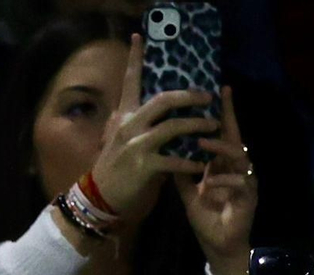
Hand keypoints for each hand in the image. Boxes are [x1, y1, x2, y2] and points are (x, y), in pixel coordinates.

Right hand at [86, 35, 215, 217]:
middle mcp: (129, 125)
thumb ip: (142, 125)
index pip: (130, 82)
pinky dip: (190, 162)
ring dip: (196, 126)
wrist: (100, 198)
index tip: (140, 37)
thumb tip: (163, 114)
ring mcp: (136, 145)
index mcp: (124, 115)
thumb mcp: (123, 139)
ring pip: (173, 127)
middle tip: (208, 96)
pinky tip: (201, 165)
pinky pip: (174, 160)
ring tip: (213, 127)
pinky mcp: (144, 166)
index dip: (135, 58)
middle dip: (188, 96)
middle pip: (163, 100)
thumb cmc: (116, 168)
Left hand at [176, 85, 256, 274]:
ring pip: (239, 156)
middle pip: (235, 137)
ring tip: (202, 142)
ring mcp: (245, 182)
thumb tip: (164, 144)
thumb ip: (179, 168)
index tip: (218, 88)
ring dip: (221, 148)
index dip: (222, 111)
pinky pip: (239, 183)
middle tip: (217, 100)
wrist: (217, 246)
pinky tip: (208, 182)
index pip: (222, 132)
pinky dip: (222, 181)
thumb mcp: (187, 189)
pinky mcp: (249, 198)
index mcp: (222, 164)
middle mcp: (237, 168)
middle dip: (227, 118)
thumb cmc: (206, 217)